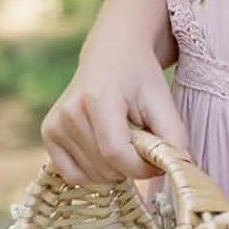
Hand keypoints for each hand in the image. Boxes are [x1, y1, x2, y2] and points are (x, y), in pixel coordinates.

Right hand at [40, 37, 190, 186]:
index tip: (159, 161)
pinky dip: (94, 172)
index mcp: (97, 99)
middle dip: (131, 167)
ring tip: (123, 140)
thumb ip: (173, 136)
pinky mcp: (49, 134)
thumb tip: (180, 171)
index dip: (142, 168)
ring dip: (115, 170)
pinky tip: (105, 151)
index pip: (116, 154)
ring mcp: (54, 124)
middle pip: (105, 168)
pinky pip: (73, 175)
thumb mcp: (163, 100)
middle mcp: (69, 112)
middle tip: (142, 143)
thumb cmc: (140, 76)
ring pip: (92, 176)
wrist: (111, 53)